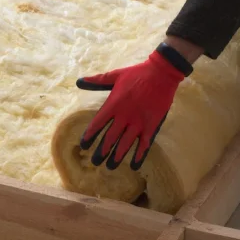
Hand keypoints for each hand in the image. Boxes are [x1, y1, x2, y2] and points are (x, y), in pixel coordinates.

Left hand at [76, 43, 192, 169]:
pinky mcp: (152, 125)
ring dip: (117, 156)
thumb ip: (97, 81)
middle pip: (110, 138)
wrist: (161, 73)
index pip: (97, 124)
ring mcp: (139, 122)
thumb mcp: (114, 75)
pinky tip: (134, 166)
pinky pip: (144, 144)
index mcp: (113, 104)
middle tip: (94, 162)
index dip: (89, 136)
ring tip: (110, 166)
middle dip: (101, 151)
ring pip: (125, 144)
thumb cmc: (136, 74)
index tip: (83, 145)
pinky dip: (139, 156)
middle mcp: (124, 116)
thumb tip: (79, 82)